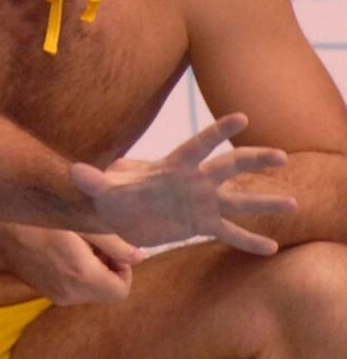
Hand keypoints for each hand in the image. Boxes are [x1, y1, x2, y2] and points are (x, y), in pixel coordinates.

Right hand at [1, 223, 141, 304]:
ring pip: (91, 291)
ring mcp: (54, 294)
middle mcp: (69, 293)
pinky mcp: (44, 290)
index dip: (123, 268)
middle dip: (109, 269)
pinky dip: (77, 273)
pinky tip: (64, 248)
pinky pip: (73, 288)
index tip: (111, 247)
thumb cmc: (39, 215)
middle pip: (107, 292)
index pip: (121, 290)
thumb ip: (113, 241)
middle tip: (96, 242)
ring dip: (93, 271)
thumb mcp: (79, 221)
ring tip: (79, 242)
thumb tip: (140, 256)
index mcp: (81, 276)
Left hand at [72, 113, 296, 254]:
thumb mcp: (102, 188)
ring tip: (293, 204)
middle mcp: (194, 182)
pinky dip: (249, 242)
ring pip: (238, 202)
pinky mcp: (202, 225)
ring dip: (264, 202)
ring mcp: (202, 203)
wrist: (117, 211)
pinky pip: (230, 233)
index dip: (217, 131)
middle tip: (280, 155)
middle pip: (228, 167)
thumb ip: (94, 179)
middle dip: (253, 160)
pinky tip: (272, 249)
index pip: (198, 145)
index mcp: (173, 166)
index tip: (241, 117)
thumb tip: (75, 172)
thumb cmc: (112, 192)